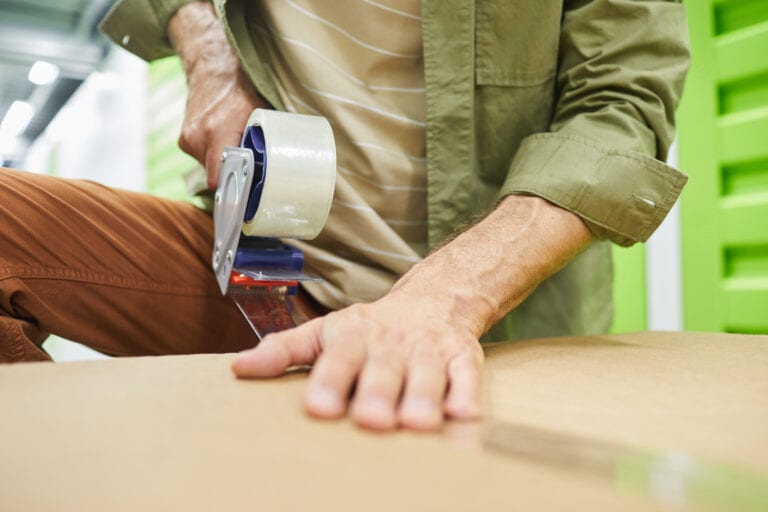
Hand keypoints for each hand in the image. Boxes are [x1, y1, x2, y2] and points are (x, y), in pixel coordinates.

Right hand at [168, 2, 269, 188]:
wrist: (212, 70)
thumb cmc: (240, 92)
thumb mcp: (259, 116)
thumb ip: (262, 142)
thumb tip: (280, 169)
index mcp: (218, 132)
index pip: (220, 178)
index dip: (234, 193)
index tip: (244, 204)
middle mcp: (198, 138)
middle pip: (218, 176)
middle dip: (234, 175)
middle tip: (250, 171)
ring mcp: (188, 140)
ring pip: (210, 169)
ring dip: (224, 164)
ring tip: (235, 149)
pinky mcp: (183, 141)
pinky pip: (203, 159)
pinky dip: (214, 156)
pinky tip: (223, 143)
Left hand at [231, 196, 592, 430]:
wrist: (432, 300)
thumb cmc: (370, 328)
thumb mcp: (324, 332)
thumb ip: (284, 350)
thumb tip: (238, 369)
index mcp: (353, 337)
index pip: (338, 358)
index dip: (330, 381)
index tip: (318, 408)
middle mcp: (391, 343)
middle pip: (384, 369)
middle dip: (379, 393)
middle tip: (370, 419)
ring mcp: (428, 349)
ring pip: (427, 373)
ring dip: (422, 396)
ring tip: (416, 423)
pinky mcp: (462, 356)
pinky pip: (467, 375)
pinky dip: (466, 393)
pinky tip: (462, 414)